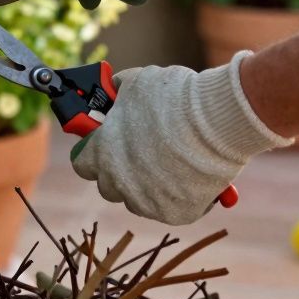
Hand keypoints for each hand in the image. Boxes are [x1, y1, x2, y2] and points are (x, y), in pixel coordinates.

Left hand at [70, 52, 291, 223]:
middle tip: (141, 153)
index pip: (82, 163)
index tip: (106, 144)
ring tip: (170, 162)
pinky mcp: (174, 215)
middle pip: (109, 185)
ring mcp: (145, 202)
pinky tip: (190, 176)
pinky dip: (178, 196)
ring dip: (147, 185)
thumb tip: (115, 95)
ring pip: (138, 198)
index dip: (94, 152)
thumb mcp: (136, 83)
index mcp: (101, 154)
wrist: (216, 120)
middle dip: (120, 170)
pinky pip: (168, 208)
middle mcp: (118, 183)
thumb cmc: (173, 98)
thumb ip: (119, 94)